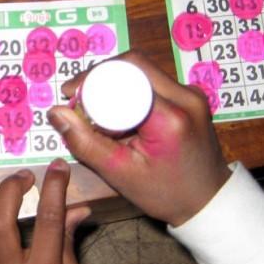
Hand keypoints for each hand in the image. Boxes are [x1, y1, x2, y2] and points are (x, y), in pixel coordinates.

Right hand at [47, 51, 231, 226]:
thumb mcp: (121, 174)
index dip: (91, 83)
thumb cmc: (166, 193)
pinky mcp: (190, 95)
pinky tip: (122, 117)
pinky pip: (152, 80)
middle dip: (99, 78)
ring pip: (141, 69)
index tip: (70, 99)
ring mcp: (191, 93)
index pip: (123, 77)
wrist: (208, 200)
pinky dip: (131, 91)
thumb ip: (86, 143)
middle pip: (132, 64)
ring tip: (100, 114)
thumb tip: (55, 113)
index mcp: (169, 117)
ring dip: (115, 84)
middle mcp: (185, 96)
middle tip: (79, 102)